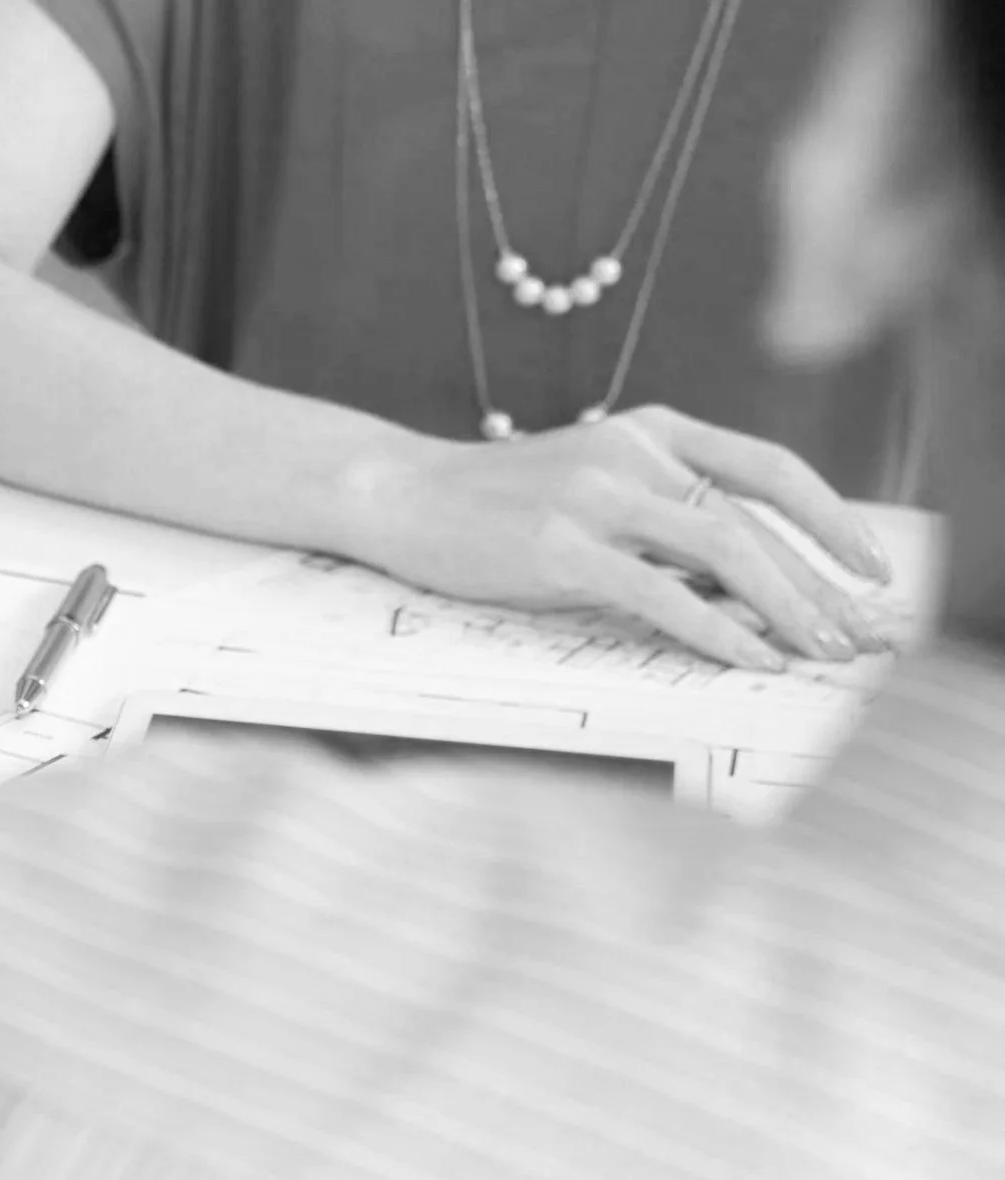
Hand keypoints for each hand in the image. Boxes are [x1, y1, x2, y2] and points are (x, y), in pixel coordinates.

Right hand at [349, 406, 894, 669]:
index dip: (832, 518)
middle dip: (819, 586)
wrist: (399, 492)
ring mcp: (596, 496)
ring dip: (785, 609)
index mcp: (652, 428)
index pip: (768, 469)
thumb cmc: (498, 503)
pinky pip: (659, 592)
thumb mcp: (593, 486)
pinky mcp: (558, 547)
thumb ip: (661, 515)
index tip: (872, 568)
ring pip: (723, 550)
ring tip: (820, 654)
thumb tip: (744, 580)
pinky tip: (750, 657)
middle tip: (860, 639)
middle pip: (754, 521)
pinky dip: (715, 629)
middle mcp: (634, 451)